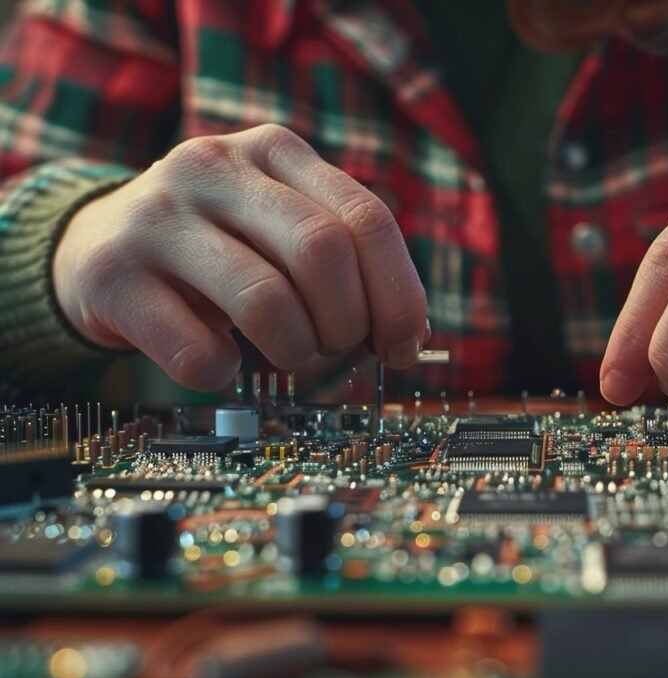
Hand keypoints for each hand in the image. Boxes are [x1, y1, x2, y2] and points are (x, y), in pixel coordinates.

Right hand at [54, 124, 426, 390]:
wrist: (96, 247)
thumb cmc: (218, 248)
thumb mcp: (281, 229)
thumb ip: (349, 264)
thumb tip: (410, 338)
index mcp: (276, 153)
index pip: (367, 219)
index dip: (399, 296)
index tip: (402, 346)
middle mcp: (215, 168)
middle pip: (323, 253)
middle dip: (347, 323)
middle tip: (335, 347)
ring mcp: (158, 217)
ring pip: (266, 301)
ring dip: (296, 351)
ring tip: (286, 352)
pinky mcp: (112, 275)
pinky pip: (198, 352)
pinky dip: (225, 374)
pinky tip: (220, 361)